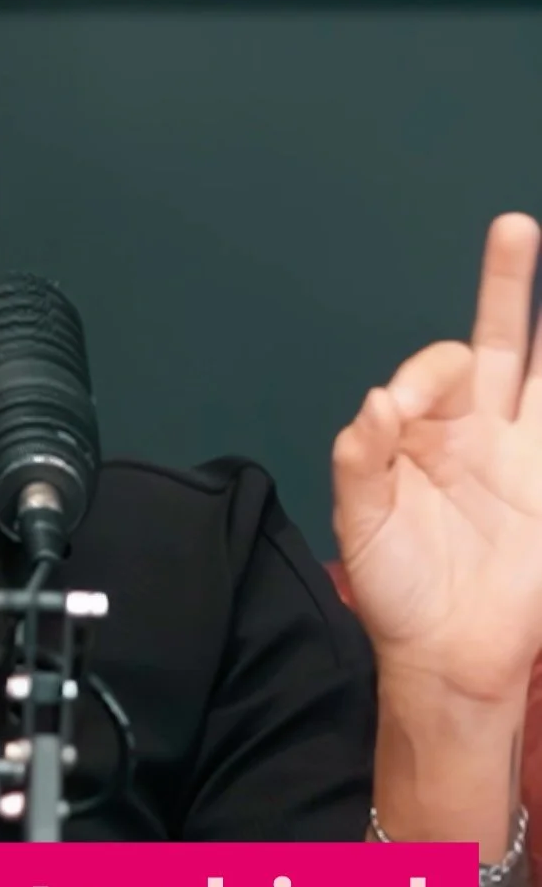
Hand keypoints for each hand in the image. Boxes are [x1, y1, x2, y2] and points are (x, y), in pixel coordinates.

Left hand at [332, 212, 541, 703]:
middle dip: (508, 286)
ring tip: (538, 252)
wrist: (449, 656)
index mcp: (423, 434)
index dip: (425, 377)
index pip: (435, 373)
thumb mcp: (362, 527)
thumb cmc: (397, 592)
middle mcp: (477, 430)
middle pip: (499, 342)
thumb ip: (362, 463)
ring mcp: (523, 454)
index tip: (404, 408)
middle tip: (515, 230)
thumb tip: (375, 404)